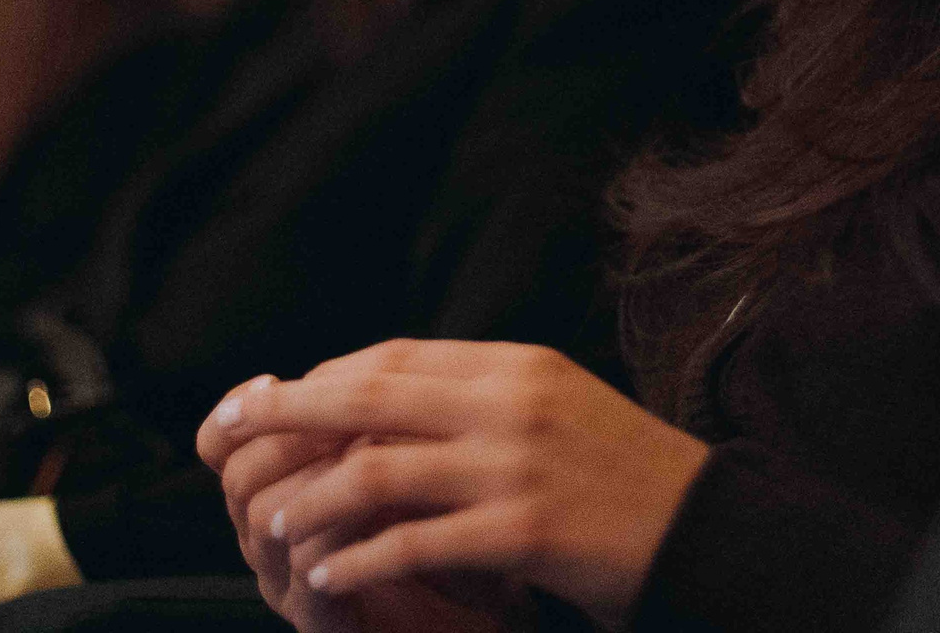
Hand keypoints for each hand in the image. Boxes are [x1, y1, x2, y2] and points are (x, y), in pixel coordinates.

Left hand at [197, 342, 709, 628]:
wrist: (715, 533)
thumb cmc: (628, 479)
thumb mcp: (558, 409)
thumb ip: (482, 399)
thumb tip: (390, 399)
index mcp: (515, 365)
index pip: (394, 358)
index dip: (321, 379)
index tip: (265, 396)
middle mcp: (510, 402)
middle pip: (369, 397)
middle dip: (285, 413)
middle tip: (225, 432)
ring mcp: (517, 466)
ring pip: (379, 474)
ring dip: (311, 504)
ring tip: (271, 529)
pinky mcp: (526, 532)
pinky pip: (415, 547)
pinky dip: (360, 564)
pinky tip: (326, 582)